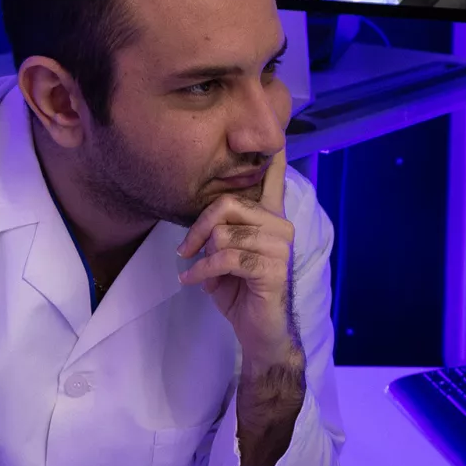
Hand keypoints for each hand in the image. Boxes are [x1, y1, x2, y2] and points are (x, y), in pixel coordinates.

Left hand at [178, 151, 299, 364]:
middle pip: (228, 205)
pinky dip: (202, 272)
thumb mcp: (224, 255)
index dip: (271, 156)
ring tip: (195, 270)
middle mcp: (279, 225)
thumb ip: (220, 230)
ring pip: (224, 234)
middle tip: (185, 250)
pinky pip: (226, 258)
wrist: (260, 332)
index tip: (272, 133)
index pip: (273, 178)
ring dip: (201, 256)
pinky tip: (193, 281)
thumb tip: (201, 223)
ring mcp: (279, 246)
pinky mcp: (272, 268)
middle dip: (198, 227)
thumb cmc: (241, 291)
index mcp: (269, 217)